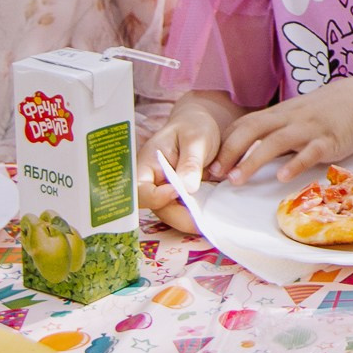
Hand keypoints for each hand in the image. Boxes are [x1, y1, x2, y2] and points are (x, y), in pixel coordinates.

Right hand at [141, 99, 221, 235]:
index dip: (156, 196)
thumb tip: (187, 188)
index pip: (141, 189)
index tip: (177, 191)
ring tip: (210, 225)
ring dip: (189, 221)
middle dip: (179, 218)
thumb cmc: (193, 127)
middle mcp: (152, 183)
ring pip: (172, 214)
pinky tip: (211, 219)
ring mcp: (165, 192)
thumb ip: (190, 162)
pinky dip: (196, 216)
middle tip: (201, 224)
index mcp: (147, 165)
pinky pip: (184, 211)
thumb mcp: (195, 139)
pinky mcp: (179, 197)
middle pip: (157, 208)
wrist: (199, 126)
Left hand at [209, 77, 352, 184]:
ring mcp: (308, 128)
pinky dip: (294, 164)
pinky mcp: (328, 140)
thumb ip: (278, 132)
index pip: (245, 124)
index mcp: (280, 113)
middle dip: (231, 151)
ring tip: (237, 180)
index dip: (226, 142)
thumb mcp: (299, 116)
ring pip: (274, 142)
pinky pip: (309, 151)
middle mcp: (289, 118)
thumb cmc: (329, 111)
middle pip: (252, 130)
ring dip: (253, 161)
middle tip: (215, 174)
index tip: (211, 162)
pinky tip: (282, 177)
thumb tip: (254, 154)